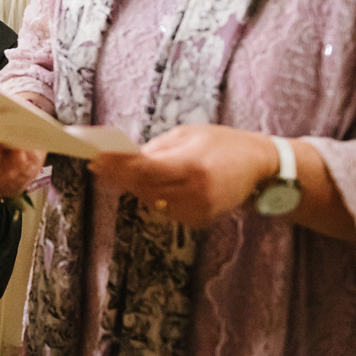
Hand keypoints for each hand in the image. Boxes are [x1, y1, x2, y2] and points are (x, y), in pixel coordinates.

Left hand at [89, 125, 277, 226]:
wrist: (260, 168)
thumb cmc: (222, 144)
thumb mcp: (189, 135)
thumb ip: (157, 149)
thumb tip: (124, 156)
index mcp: (192, 166)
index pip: (144, 170)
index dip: (117, 166)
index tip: (95, 157)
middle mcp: (195, 193)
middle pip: (142, 187)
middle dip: (118, 174)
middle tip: (96, 161)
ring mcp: (197, 211)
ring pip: (150, 200)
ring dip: (132, 185)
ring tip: (112, 170)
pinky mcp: (198, 220)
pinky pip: (164, 208)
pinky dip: (151, 195)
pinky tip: (142, 183)